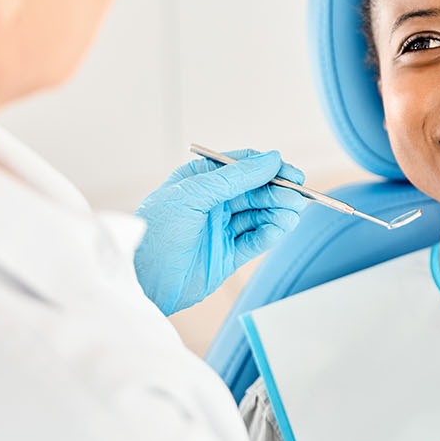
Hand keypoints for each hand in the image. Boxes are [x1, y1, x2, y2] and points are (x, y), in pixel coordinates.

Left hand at [132, 149, 308, 314]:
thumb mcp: (192, 194)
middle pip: (254, 191)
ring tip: (291, 215)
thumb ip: (234, 178)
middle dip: (277, 192)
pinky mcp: (227, 255)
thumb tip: (270, 159)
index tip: (291, 173)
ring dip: (277, 213)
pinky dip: (269, 234)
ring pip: (258, 215)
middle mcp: (211, 202)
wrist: (142, 280)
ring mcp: (220, 229)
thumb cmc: (156, 232)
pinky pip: (255, 240)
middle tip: (297, 197)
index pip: (241, 167)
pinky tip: (279, 229)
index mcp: (198, 180)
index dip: (268, 168)